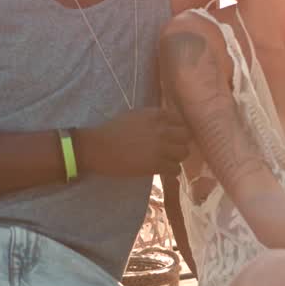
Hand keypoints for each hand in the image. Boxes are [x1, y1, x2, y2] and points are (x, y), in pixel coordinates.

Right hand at [75, 107, 190, 177]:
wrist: (98, 148)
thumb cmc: (112, 130)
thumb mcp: (134, 115)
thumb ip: (153, 118)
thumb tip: (166, 124)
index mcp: (156, 115)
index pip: (180, 120)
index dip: (177, 130)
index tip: (172, 137)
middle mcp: (162, 129)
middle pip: (186, 136)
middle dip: (180, 143)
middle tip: (172, 150)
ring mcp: (161, 147)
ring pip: (184, 153)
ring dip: (177, 157)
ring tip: (167, 160)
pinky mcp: (156, 164)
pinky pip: (176, 169)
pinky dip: (171, 171)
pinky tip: (162, 170)